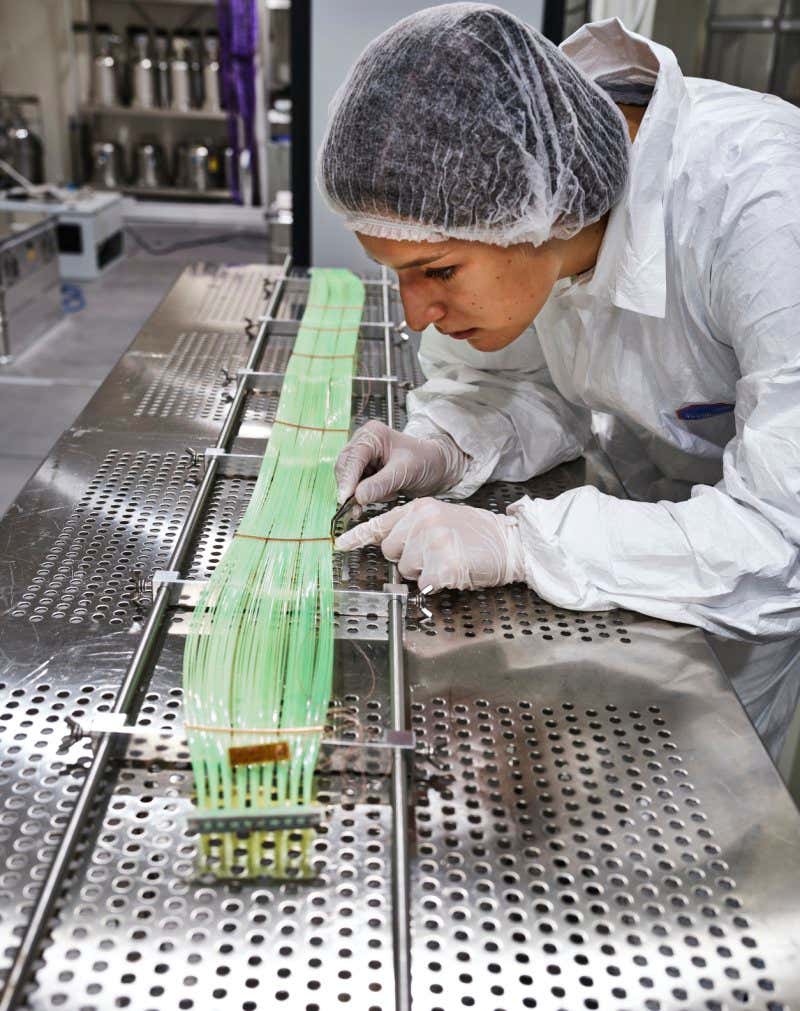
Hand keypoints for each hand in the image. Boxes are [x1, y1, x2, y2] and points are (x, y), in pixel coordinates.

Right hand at [334, 421, 468, 506]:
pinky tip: (385, 496)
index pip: (353, 457)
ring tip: (388, 495)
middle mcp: (364, 443)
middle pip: (345, 468)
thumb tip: (358, 497)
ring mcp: (364, 458)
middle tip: (359, 506)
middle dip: (353, 488)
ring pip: (349, 480)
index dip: (348, 479)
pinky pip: (357, 488)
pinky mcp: (366, 472)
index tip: (345, 498)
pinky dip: (367, 496)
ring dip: (362, 494)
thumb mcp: (405, 471)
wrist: (437, 468)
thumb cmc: (426, 460)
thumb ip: (381, 484)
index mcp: (372, 435)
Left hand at [335, 497, 525, 591]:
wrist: (510, 542)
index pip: (380, 523)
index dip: (358, 537)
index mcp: (420, 508)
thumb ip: (414, 527)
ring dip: (424, 572)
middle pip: (390, 552)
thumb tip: (390, 545)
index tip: (339, 545)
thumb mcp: (441, 518)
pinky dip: (438, 584)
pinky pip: (425, 584)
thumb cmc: (478, 534)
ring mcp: (432, 542)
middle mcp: (422, 521)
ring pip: (406, 570)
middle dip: (407, 559)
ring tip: (449, 559)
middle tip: (435, 552)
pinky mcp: (442, 564)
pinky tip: (455, 571)